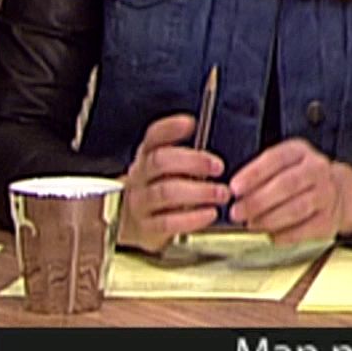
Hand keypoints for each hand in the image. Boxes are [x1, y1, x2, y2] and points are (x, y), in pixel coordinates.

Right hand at [119, 113, 227, 253]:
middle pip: (160, 162)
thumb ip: (186, 154)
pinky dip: (192, 218)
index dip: (170, 128)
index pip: (153, 136)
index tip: (190, 123)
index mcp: (147, 156)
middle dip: (192, 162)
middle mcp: (140, 176)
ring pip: (165, 192)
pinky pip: (168, 222)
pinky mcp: (146, 227)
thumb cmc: (160, 187)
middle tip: (218, 167)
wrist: (130, 222)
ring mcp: (140, 201)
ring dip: (198, 192)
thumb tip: (211, 137)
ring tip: (221, 193)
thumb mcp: (168, 167)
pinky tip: (210, 213)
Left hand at [228, 138, 351, 244]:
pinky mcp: (328, 219)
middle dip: (258, 200)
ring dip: (269, 219)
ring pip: (296, 208)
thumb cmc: (300, 180)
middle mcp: (316, 170)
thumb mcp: (282, 165)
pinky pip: (305, 229)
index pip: (276, 159)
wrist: (337, 193)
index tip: (235, 188)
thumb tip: (234, 194)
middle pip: (287, 185)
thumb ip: (260, 175)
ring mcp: (325, 194)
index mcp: (300, 152)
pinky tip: (271, 235)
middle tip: (237, 211)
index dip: (253, 174)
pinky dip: (285, 235)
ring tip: (251, 224)